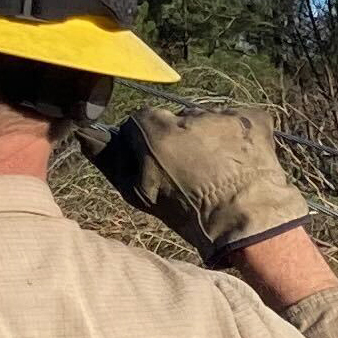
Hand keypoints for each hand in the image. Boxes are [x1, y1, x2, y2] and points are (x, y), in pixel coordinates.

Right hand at [90, 105, 311, 263]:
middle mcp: (187, 116)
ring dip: (210, 136)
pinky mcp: (252, 117)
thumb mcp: (139, 194)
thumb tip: (85, 135)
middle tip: (194, 168)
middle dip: (181, 136)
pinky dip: (239, 135)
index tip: (159, 160)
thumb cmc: (188, 214)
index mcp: (155, 133)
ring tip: (220, 168)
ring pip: (209, 118)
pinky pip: (239, 119)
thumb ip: (110, 160)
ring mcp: (224, 115)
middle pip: (177, 117)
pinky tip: (241, 160)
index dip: (149, 141)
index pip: (142, 119)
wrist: (246, 222)